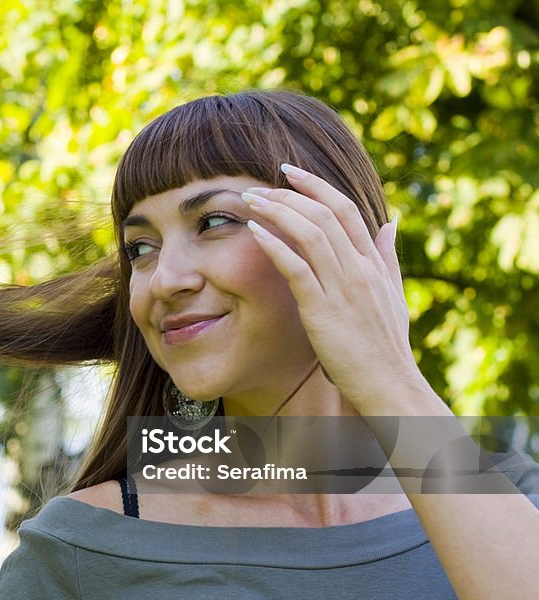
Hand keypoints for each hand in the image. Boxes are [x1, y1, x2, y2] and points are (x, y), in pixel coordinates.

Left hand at [241, 165, 420, 410]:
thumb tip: (389, 222)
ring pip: (310, 233)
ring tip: (251, 201)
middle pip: (325, 214)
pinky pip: (297, 268)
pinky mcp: (323, 309)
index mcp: (373, 263)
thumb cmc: (387, 344)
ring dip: (278, 211)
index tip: (291, 173)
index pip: (346, 209)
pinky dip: (274, 245)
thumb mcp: (393, 295)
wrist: (389, 383)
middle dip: (291, 193)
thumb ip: (387, 257)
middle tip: (261, 183)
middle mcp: (360, 269)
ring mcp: (343, 288)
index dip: (317, 186)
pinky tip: (254, 231)